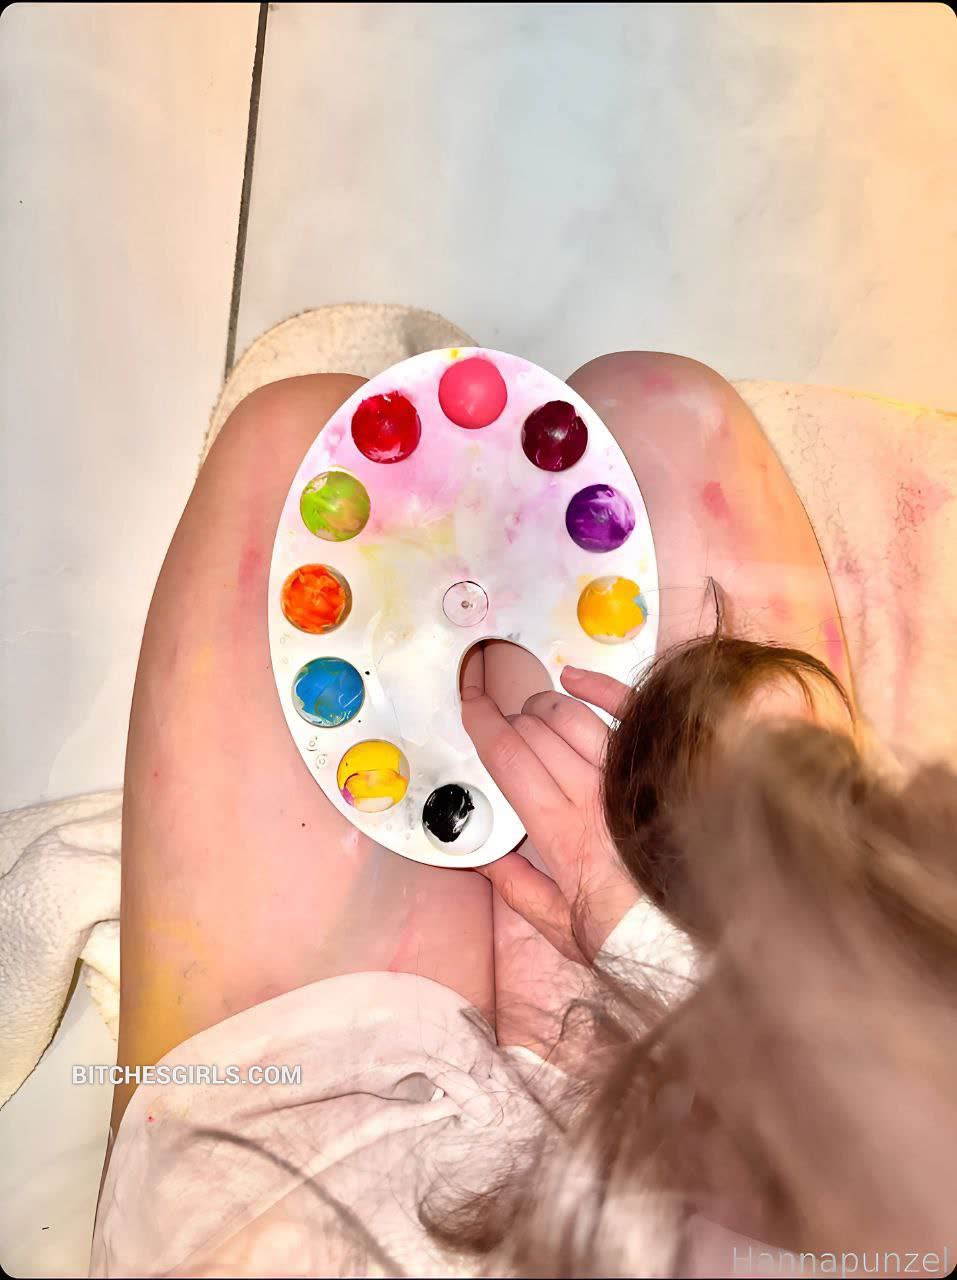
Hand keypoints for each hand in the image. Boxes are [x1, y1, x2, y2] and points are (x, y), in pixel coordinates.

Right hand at [461, 666, 638, 962]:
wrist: (697, 940)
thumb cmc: (631, 936)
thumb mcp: (562, 927)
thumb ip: (517, 888)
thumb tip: (481, 854)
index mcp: (563, 836)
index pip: (511, 760)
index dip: (483, 724)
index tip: (469, 704)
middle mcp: (595, 800)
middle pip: (537, 733)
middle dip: (510, 717)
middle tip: (502, 722)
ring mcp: (629, 779)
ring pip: (574, 718)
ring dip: (545, 704)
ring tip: (533, 709)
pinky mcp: (658, 766)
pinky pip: (626, 711)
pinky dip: (598, 687)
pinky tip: (575, 679)